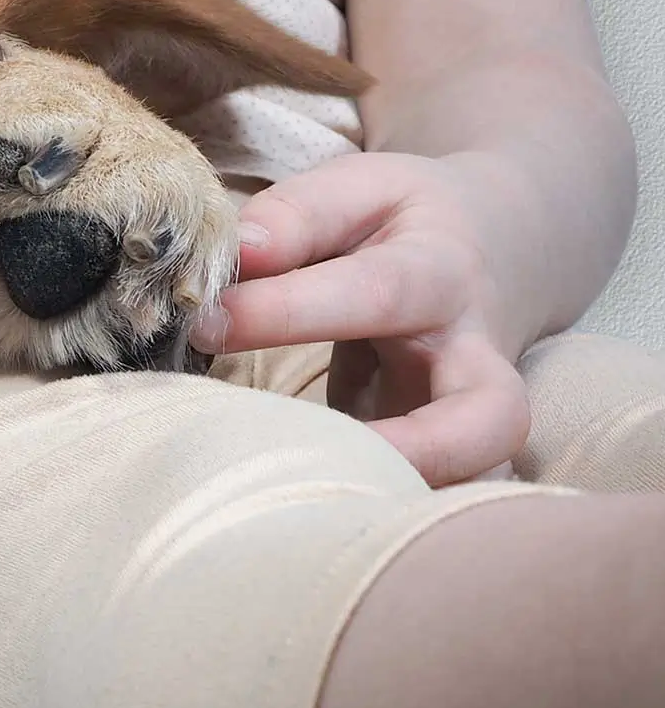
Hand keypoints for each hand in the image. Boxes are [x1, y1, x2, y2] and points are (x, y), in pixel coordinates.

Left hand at [190, 151, 529, 485]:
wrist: (501, 243)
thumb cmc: (406, 220)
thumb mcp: (359, 188)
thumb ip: (298, 216)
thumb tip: (240, 252)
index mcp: (441, 273)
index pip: (374, 294)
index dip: (289, 312)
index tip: (206, 322)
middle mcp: (473, 355)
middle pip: (490, 419)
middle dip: (416, 450)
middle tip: (310, 461)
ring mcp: (471, 417)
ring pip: (479, 478)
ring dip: (407, 500)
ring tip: (310, 510)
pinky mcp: (451, 455)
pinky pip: (433, 494)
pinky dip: (384, 512)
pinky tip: (302, 518)